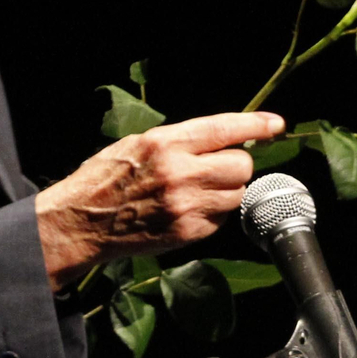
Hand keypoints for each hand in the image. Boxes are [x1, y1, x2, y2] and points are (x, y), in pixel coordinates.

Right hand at [36, 112, 283, 288]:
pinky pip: (221, 221)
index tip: (275, 124)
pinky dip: (213, 215)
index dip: (255, 125)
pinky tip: (188, 211)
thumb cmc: (105, 179)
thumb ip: (180, 141)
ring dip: (226, 192)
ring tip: (199, 192)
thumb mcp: (137, 144)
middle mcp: (180, 173)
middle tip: (220, 168)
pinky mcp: (188, 232)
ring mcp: (186, 206)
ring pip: (235, 195)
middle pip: (241, 166)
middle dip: (237, 166)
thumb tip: (222, 139)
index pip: (224, 129)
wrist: (81, 221)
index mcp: (165, 143)